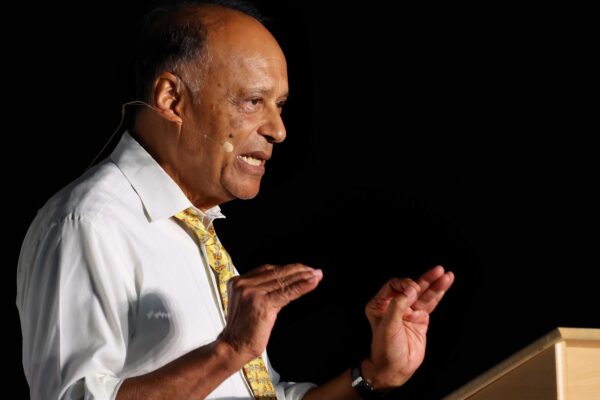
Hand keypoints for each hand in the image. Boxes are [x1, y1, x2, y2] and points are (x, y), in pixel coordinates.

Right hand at [219, 263, 322, 363]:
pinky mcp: (262, 304)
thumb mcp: (248, 302)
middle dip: (298, 270)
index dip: (287, 268)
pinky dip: (302, 287)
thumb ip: (259, 289)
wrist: (233, 347)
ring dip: (303, 277)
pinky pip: (287, 292)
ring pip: (283, 281)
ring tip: (316, 275)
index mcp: (238, 282)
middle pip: (276, 272)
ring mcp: (252, 293)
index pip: (268, 269)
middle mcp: (243, 284)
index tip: (302, 268)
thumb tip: (286, 280)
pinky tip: (312, 283)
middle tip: (314, 271)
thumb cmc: (242, 329)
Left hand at [363, 265, 454, 389]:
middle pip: (411, 287)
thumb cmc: (385, 350)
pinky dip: (438, 294)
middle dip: (424, 279)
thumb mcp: (388, 327)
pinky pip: (430, 303)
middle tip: (437, 270)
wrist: (395, 369)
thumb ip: (397, 306)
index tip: (413, 290)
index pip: (394, 286)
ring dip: (435, 284)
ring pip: (424, 294)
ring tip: (446, 275)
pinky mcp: (420, 319)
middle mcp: (395, 306)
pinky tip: (445, 284)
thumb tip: (409, 290)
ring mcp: (409, 312)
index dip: (404, 284)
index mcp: (380, 305)